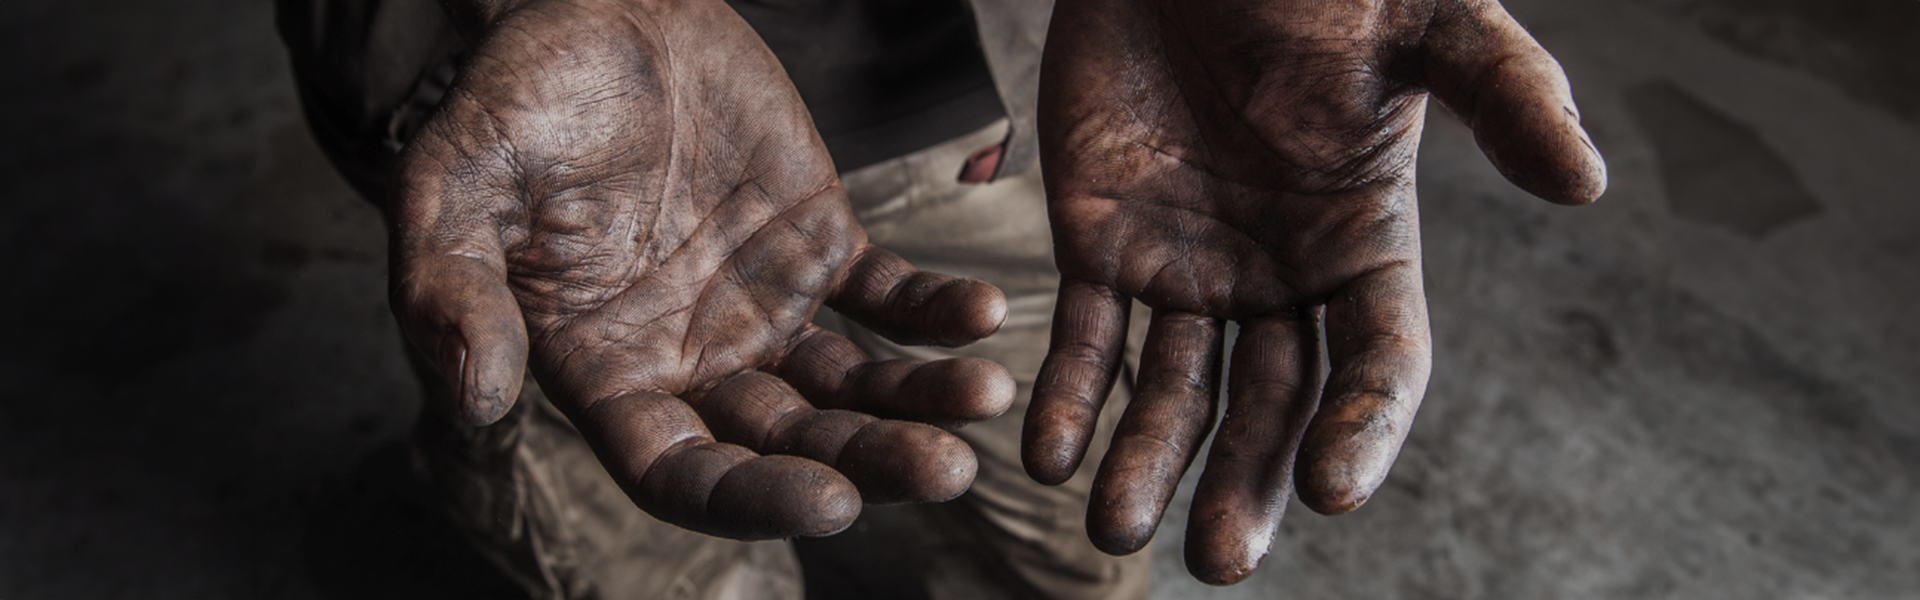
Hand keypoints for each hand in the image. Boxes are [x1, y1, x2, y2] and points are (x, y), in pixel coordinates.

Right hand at [390, 0, 1014, 539]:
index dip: (754, 499)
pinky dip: (935, 311)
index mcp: (606, 376)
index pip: (683, 473)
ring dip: (917, 401)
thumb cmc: (513, 104)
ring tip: (987, 399)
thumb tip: (475, 400)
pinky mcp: (816, 243)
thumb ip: (449, 293)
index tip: (834, 505)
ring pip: (850, 383)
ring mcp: (761, 306)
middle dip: (867, 463)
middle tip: (946, 470)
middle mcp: (693, 361)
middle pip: (788, 443)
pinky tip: (984, 316)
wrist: (595, 10)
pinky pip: (886, 295)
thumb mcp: (451, 188)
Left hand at [1025, 0, 1605, 582]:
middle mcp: (1277, 276)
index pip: (1378, 361)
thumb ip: (1506, 92)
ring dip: (1145, 463)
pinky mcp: (1101, 239)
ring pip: (1171, 390)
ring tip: (1116, 531)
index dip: (1363, 428)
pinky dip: (1067, 396)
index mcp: (1363, 243)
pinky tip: (1046, 458)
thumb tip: (1588, 186)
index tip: (1332, 492)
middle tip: (1220, 560)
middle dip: (1247, 482)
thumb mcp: (1428, 22)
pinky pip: (1084, 334)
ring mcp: (1187, 265)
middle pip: (1272, 406)